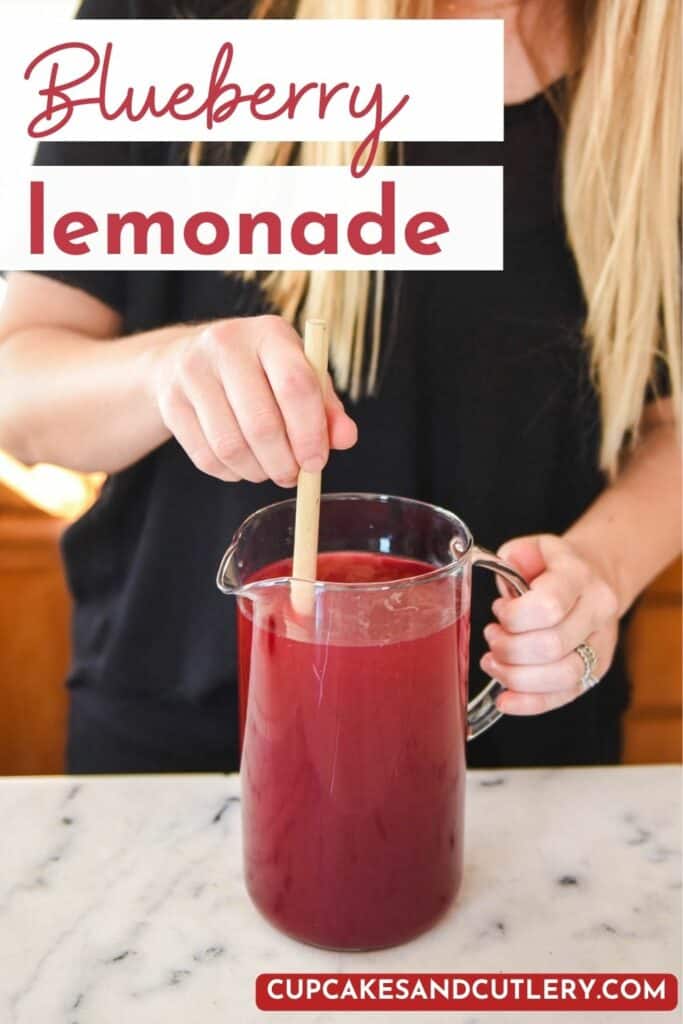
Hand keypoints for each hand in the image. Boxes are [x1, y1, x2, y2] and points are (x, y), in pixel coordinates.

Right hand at [151, 315, 356, 485]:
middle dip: (284, 463)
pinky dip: (231, 473)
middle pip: (262, 424)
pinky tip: (243, 464)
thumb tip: (346, 439)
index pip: (296, 386)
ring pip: (232, 447)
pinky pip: (207, 458)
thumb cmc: (257, 371)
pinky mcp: (171, 403)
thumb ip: (326, 407)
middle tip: (294, 476)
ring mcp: (192, 373)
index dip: (310, 433)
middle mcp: (226, 345)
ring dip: (258, 472)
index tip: (317, 462)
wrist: (187, 359)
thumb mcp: (297, 374)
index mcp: (268, 333)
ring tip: (270, 470)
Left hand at [480, 534, 619, 714]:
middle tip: (492, 637)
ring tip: (493, 662)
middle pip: (551, 646)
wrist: (594, 574)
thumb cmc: (552, 565)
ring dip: (516, 676)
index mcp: (580, 577)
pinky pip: (565, 696)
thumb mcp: (531, 548)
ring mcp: (601, 644)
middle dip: (509, 648)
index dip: (513, 616)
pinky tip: (505, 700)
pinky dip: (530, 703)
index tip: (499, 610)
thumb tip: (503, 575)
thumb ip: (513, 558)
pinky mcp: (596, 670)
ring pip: (561, 677)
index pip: (548, 607)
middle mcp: (598, 611)